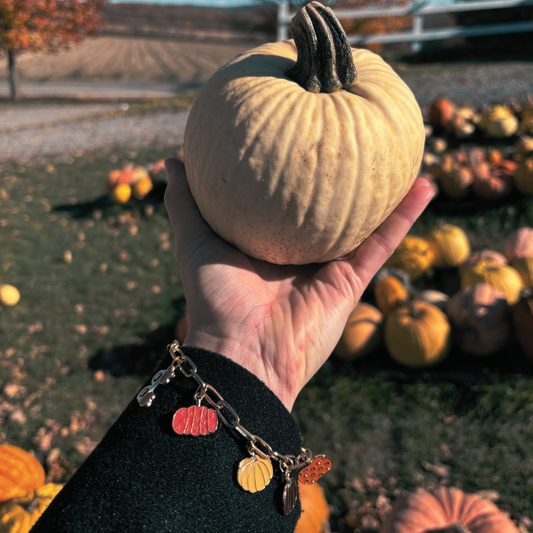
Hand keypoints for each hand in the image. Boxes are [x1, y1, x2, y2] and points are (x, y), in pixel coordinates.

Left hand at [164, 159, 432, 410]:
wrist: (243, 353)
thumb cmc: (215, 299)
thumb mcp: (195, 242)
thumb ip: (185, 203)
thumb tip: (173, 160)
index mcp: (269, 242)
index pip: (288, 198)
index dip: (297, 169)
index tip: (305, 133)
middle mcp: (302, 252)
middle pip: (330, 207)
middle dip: (345, 176)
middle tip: (357, 133)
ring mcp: (330, 267)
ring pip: (365, 221)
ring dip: (386, 189)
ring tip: (401, 151)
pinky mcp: (352, 282)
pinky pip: (383, 243)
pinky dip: (406, 216)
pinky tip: (424, 184)